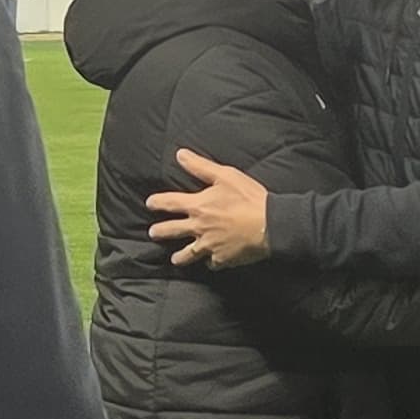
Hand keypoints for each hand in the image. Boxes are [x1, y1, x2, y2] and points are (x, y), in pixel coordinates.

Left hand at [146, 149, 273, 267]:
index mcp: (198, 206)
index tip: (150, 203)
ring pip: (188, 254)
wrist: (270, 225)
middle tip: (153, 233)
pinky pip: (212, 263)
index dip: (158, 202)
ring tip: (175, 259)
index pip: (170, 203)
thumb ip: (201, 166)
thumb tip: (180, 155)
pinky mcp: (223, 259)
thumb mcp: (225, 176)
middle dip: (160, 232)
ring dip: (180, 256)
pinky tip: (209, 262)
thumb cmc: (249, 198)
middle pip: (172, 231)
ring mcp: (210, 246)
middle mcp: (199, 228)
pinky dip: (210, 263)